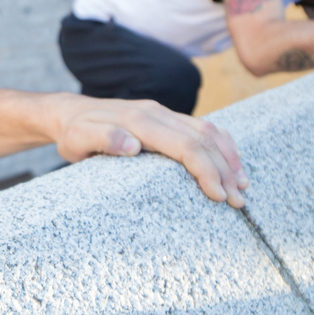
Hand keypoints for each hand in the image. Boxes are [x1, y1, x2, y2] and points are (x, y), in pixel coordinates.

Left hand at [53, 96, 248, 207]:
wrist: (71, 112)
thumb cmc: (75, 132)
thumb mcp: (79, 138)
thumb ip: (102, 138)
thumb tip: (132, 144)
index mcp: (140, 121)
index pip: (184, 145)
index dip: (206, 170)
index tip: (218, 195)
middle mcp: (157, 113)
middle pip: (203, 140)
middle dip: (225, 171)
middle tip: (238, 202)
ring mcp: (164, 113)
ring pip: (208, 132)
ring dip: (229, 158)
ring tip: (242, 186)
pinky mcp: (167, 117)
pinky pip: (202, 127)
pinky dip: (222, 144)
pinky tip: (233, 162)